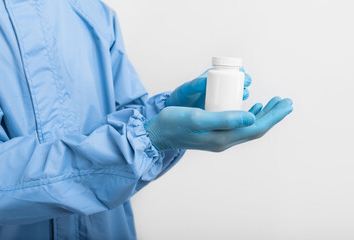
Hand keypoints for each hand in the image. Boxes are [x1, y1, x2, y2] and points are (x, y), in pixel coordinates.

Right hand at [145, 97, 292, 151]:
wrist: (158, 134)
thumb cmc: (173, 123)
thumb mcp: (196, 118)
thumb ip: (223, 119)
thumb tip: (251, 116)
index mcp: (223, 137)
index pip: (256, 127)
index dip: (273, 115)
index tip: (286, 103)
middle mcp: (225, 140)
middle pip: (256, 128)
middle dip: (273, 114)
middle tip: (286, 101)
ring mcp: (220, 138)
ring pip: (249, 127)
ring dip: (263, 114)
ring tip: (274, 102)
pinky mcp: (214, 133)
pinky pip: (239, 126)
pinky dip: (249, 115)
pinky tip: (251, 107)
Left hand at [165, 68, 251, 108]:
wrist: (174, 113)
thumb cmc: (180, 98)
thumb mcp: (186, 90)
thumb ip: (194, 85)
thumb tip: (205, 80)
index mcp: (212, 78)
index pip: (231, 72)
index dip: (241, 75)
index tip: (244, 80)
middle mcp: (218, 87)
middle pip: (236, 84)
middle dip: (244, 86)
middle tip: (244, 92)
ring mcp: (219, 99)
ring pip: (236, 96)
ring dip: (243, 96)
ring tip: (243, 99)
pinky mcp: (219, 110)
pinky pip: (232, 107)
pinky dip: (238, 109)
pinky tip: (242, 114)